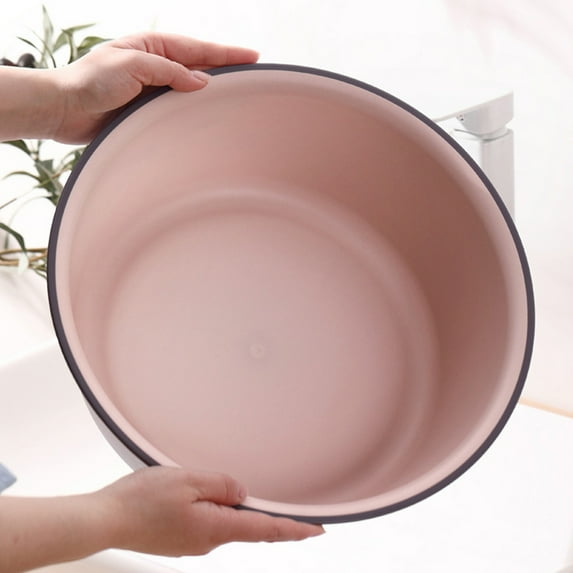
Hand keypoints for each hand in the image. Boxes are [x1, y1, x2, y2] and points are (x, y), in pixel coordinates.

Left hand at [50, 33, 258, 142]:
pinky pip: (178, 108)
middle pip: (200, 66)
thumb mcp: (132, 67)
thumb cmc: (91, 82)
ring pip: (191, 88)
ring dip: (213, 91)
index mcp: (152, 47)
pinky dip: (195, 110)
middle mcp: (155, 66)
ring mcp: (152, 89)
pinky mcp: (147, 110)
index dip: (227, 54)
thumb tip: (202, 82)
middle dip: (226, 69)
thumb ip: (169, 71)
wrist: (65, 109)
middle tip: (253, 74)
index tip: (252, 57)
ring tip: (237, 95)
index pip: (198, 49)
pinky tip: (206, 116)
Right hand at [97, 466, 323, 556]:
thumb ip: (222, 485)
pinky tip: (207, 498)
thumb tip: (243, 493)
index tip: (318, 530)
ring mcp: (193, 544)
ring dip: (236, 509)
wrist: (104, 520)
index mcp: (215, 528)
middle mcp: (208, 542)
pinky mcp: (180, 539)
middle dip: (267, 517)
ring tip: (235, 491)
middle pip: (247, 526)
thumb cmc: (142, 500)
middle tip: (288, 508)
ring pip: (226, 523)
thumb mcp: (188, 480)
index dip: (295, 530)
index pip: (266, 530)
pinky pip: (209, 523)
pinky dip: (217, 511)